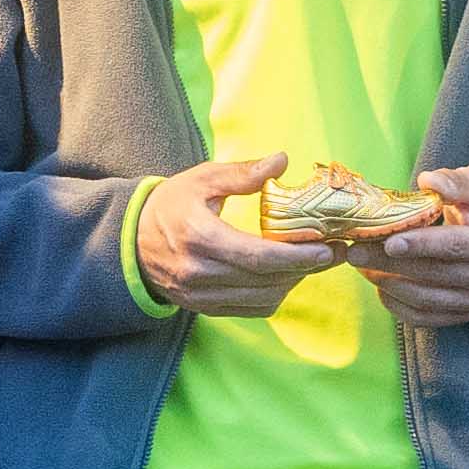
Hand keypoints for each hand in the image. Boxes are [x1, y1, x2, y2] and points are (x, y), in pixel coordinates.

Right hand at [132, 154, 322, 317]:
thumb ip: (242, 174)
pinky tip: (288, 274)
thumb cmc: (170, 205)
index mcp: (199, 237)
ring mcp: (201, 296)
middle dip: (308, 268)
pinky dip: (276, 293)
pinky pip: (252, 309)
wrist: (131, 243)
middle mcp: (199, 273)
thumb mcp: (201, 179)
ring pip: (264, 298)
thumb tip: (282, 160)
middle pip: (267, 280)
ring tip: (315, 261)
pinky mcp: (206, 308)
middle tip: (337, 252)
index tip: (328, 248)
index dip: (298, 256)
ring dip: (294, 282)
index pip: (258, 257)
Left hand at [352, 166, 468, 328]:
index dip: (421, 244)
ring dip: (389, 284)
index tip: (389, 241)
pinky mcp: (463, 315)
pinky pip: (425, 318)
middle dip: (392, 263)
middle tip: (357, 252)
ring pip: (426, 299)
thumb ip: (454, 182)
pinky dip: (397, 305)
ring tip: (363, 266)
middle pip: (435, 273)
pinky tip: (380, 286)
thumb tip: (429, 180)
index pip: (455, 246)